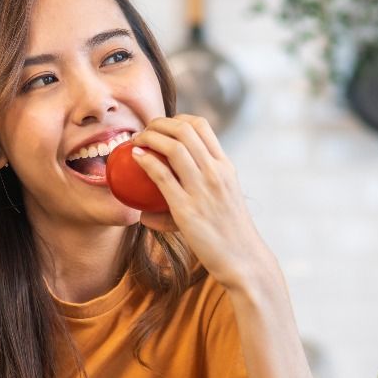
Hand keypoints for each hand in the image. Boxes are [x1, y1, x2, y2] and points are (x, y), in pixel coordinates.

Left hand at [131, 115, 275, 291]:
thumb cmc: (230, 233)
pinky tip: (135, 157)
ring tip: (137, 141)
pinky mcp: (187, 208)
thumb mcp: (223, 200)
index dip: (177, 119)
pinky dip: (146, 161)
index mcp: (225, 166)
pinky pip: (162, 175)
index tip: (163, 127)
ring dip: (149, 136)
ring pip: (173, 146)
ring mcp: (203, 189)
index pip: (201, 126)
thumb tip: (167, 193)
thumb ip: (201, 189)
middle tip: (144, 131)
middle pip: (184, 130)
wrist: (243, 258)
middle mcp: (216, 172)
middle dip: (159, 123)